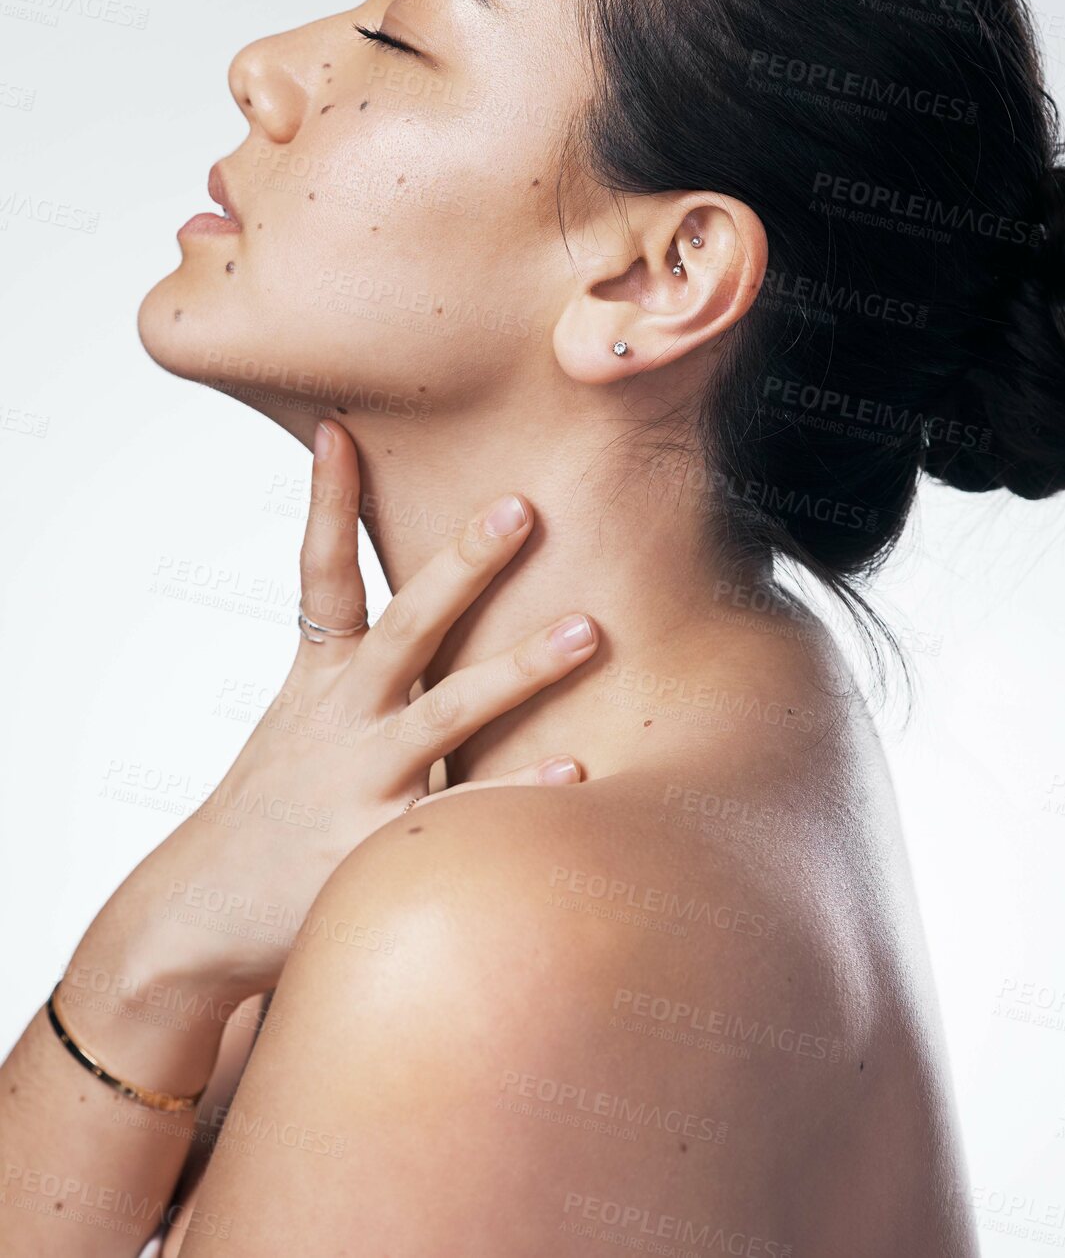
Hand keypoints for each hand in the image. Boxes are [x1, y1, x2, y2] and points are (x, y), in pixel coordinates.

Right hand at [66, 420, 595, 1021]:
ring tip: (586, 630)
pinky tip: (578, 769)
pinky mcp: (380, 848)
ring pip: (444, 715)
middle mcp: (340, 719)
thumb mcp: (302, 715)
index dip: (328, 501)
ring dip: (517, 671)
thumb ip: (355, 657)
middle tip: (520, 507)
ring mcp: (360, 783)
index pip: (320, 573)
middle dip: (462, 566)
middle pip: (405, 628)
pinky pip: (464, 814)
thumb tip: (414, 607)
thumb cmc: (274, 803)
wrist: (202, 912)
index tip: (341, 429)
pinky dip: (520, 792)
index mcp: (322, 679)